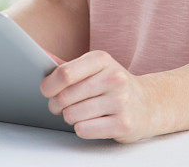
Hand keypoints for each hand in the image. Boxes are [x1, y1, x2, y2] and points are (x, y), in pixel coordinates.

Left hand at [40, 50, 156, 142]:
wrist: (147, 103)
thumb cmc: (112, 85)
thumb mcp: (95, 68)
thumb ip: (69, 66)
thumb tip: (41, 59)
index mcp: (102, 59)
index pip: (65, 74)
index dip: (49, 86)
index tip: (46, 91)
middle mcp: (113, 77)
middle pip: (65, 97)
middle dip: (56, 105)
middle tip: (60, 106)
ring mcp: (121, 100)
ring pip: (73, 115)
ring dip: (70, 117)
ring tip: (78, 112)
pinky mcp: (124, 123)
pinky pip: (84, 130)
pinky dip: (81, 128)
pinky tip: (91, 122)